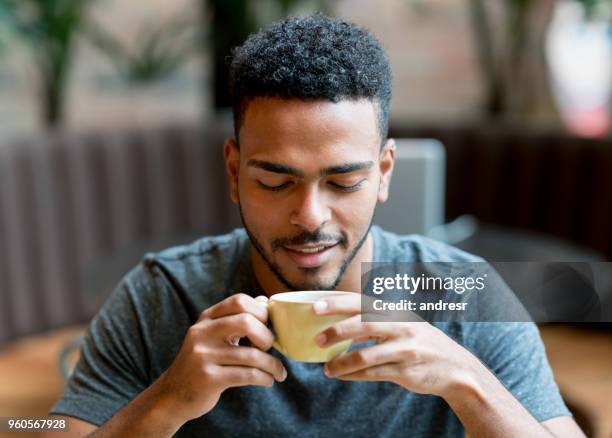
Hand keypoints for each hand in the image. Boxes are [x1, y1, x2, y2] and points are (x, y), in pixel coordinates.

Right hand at [154, 293, 286, 422]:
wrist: (171, 396)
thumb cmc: (202, 362)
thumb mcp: (212, 335)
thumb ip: (236, 318)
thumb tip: (264, 301)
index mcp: (206, 319)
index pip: (239, 301)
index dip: (261, 311)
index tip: (268, 326)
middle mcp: (202, 333)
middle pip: (246, 321)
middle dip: (266, 335)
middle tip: (270, 347)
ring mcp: (203, 356)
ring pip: (251, 355)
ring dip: (272, 364)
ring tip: (278, 372)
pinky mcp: (209, 378)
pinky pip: (247, 375)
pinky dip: (264, 378)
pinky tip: (269, 381)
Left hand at [313, 293, 481, 397]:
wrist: (455, 367)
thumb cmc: (418, 342)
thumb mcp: (401, 323)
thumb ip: (375, 320)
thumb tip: (337, 321)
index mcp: (394, 311)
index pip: (361, 302)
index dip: (337, 303)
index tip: (315, 306)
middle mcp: (400, 326)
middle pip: (363, 324)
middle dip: (337, 330)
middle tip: (317, 339)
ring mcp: (404, 349)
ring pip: (365, 355)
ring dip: (342, 363)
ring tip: (327, 368)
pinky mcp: (406, 371)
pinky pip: (373, 373)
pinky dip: (353, 375)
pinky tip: (341, 376)